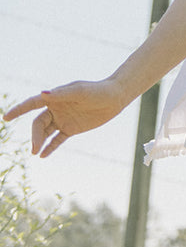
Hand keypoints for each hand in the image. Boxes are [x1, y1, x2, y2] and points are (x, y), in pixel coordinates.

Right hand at [3, 79, 125, 157]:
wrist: (115, 98)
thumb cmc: (97, 91)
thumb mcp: (79, 91)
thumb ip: (61, 94)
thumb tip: (42, 93)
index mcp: (55, 97)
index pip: (32, 104)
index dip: (19, 110)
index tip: (5, 117)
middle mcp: (56, 108)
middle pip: (38, 123)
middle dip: (34, 135)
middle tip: (35, 149)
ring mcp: (63, 119)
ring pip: (46, 132)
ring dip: (39, 142)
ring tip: (36, 153)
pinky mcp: (72, 129)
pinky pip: (57, 140)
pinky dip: (50, 147)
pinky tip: (43, 156)